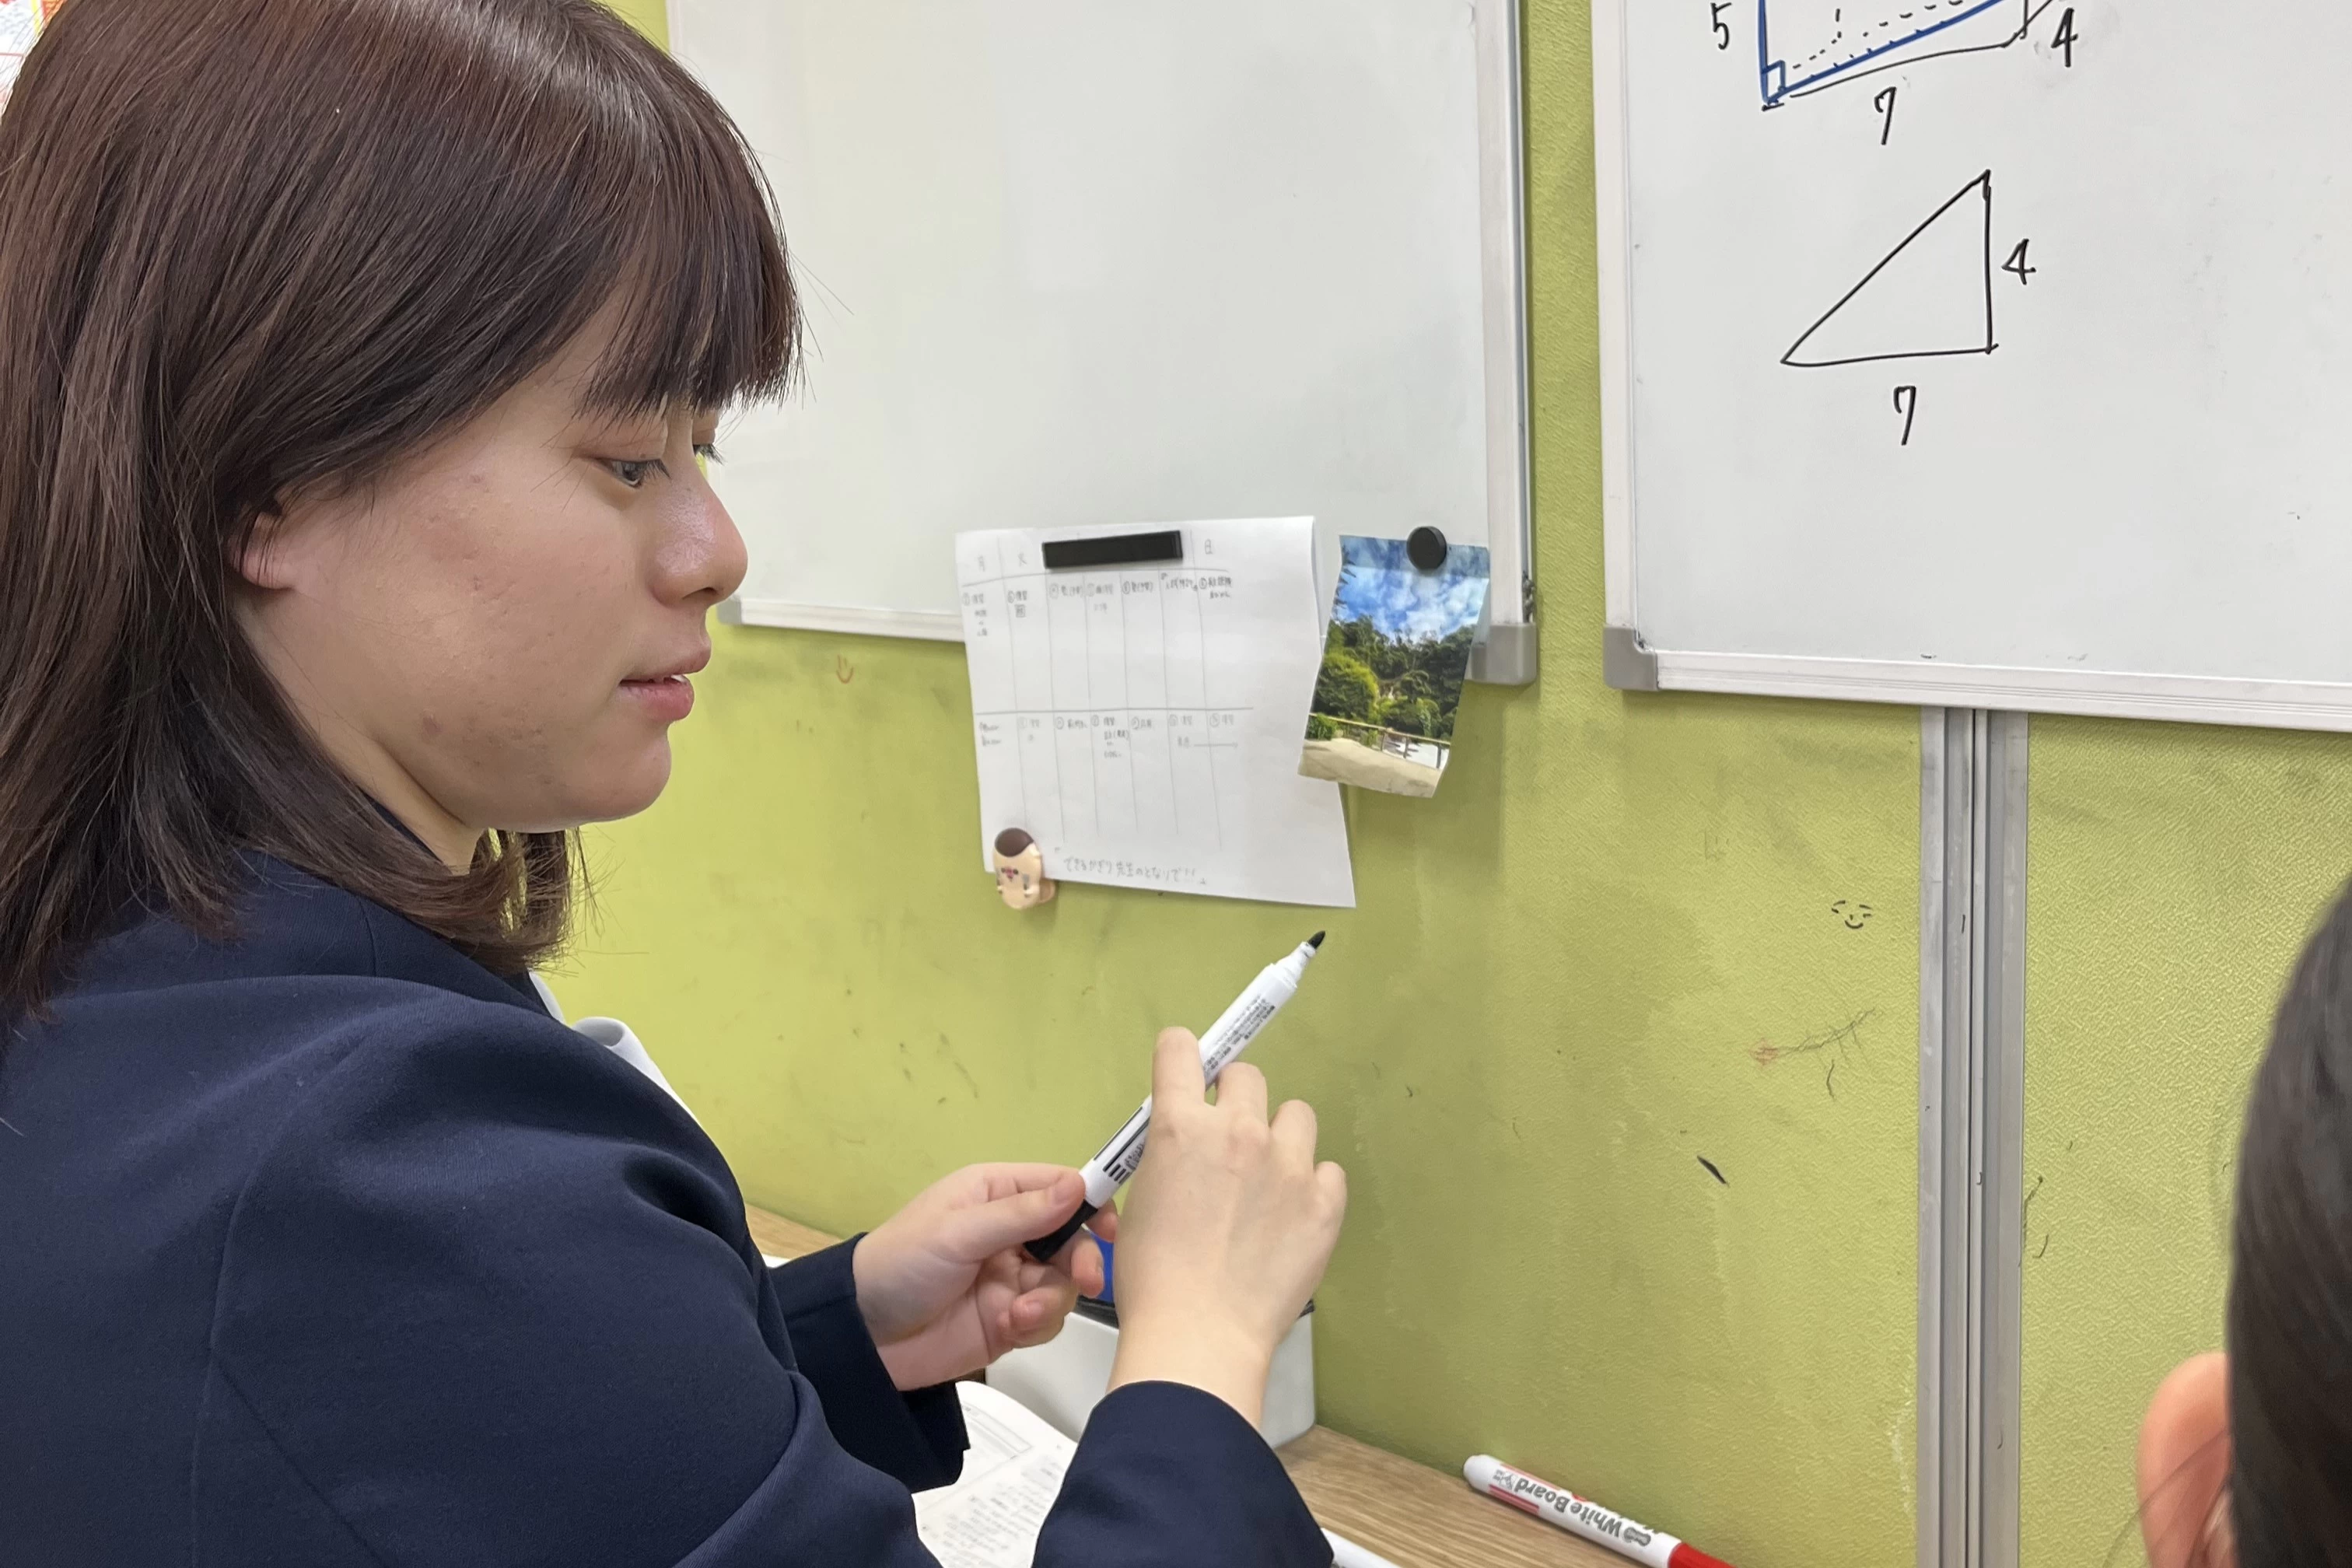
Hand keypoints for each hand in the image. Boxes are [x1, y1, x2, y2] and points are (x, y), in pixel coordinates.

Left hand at [851, 1164, 1116, 1390]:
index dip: (1091, 1204)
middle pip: (1073, 1240)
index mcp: (996, 1195)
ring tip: (1019, 1314)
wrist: (861, 1338)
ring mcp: (1011, 1278)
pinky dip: (1036, 1325)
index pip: (1060, 1187)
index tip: (1110, 1229)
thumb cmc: (900, 1266)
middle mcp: (1010, 1233)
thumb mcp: (958, 1233)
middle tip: (1086, 1282)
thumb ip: (1022, 1214)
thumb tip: (1079, 1185)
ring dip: (1051, 1300)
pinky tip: (1009, 1328)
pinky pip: (1046, 1319)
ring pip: (1063, 1284)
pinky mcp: (1009, 1321)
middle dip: (1081, 1261)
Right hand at [1105, 1028, 1347, 1426]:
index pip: (1181, 1051)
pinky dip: (1313, 1188)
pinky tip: (1292, 1221)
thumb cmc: (1155, 1280)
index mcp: (1180, 1127)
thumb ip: (1169, 1157)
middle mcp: (1238, 1131)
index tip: (1188, 1072)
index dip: (1182, 1057)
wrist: (1199, 1336)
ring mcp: (1288, 1164)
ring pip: (1296, 1115)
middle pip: (1245, 1076)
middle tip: (1227, 1141)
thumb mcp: (1141, 1202)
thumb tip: (1186, 1148)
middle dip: (1234, 1101)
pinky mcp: (1325, 1201)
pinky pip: (1328, 1171)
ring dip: (1281, 1138)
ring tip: (1268, 1183)